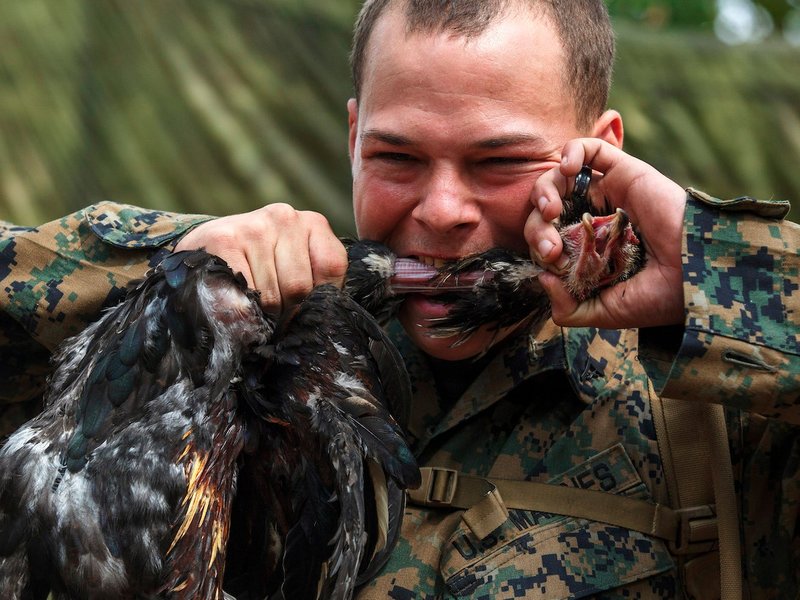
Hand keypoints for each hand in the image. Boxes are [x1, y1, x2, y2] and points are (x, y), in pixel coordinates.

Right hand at [175, 204, 347, 313]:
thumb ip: (316, 287)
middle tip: (273, 313)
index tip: (301, 306)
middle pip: (299, 287)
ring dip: (263, 315)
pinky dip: (241, 313)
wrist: (204, 250)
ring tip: (253, 305)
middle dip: (287, 312)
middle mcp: (285, 217)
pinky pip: (243, 296)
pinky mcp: (224, 241)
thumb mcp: (295, 268)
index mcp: (313, 223)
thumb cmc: (260, 268)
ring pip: (271, 298)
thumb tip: (322, 324)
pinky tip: (234, 301)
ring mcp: (254, 227)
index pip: (331, 268)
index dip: (317, 298)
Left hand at [524, 139, 685, 328]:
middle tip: (550, 247)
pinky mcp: (624, 172)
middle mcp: (596, 219)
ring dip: (544, 192)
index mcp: (590, 250)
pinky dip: (571, 151)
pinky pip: (591, 149)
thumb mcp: (606, 312)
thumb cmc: (659, 296)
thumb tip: (542, 279)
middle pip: (547, 212)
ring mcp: (609, 194)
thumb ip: (569, 309)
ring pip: (559, 180)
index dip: (539, 248)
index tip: (553, 263)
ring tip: (552, 211)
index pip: (548, 239)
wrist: (697, 273)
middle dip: (537, 228)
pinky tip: (566, 171)